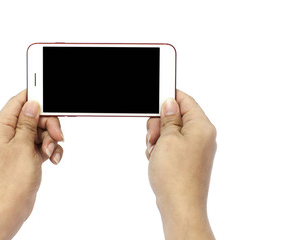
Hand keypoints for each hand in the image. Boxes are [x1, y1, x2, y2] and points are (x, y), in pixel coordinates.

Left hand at [0, 90, 63, 239]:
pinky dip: (50, 150)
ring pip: (41, 132)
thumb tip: (31, 104)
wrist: (9, 208)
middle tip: (58, 135)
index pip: (18, 102)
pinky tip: (53, 159)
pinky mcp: (27, 156)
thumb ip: (27, 122)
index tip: (50, 97)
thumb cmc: (11, 180)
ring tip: (51, 152)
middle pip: (34, 117)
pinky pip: (42, 145)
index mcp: (1, 128)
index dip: (34, 97)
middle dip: (49, 125)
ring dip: (51, 140)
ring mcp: (18, 146)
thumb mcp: (22, 145)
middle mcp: (8, 135)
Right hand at [146, 90, 216, 239]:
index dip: (169, 98)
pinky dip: (161, 150)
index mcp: (202, 127)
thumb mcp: (167, 139)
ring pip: (171, 132)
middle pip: (177, 117)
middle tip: (153, 136)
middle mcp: (202, 137)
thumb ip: (169, 118)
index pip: (186, 101)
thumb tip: (170, 103)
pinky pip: (172, 146)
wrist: (180, 206)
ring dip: (158, 139)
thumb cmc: (175, 175)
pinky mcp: (188, 160)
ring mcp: (195, 149)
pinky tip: (156, 160)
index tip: (154, 101)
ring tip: (155, 152)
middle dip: (159, 124)